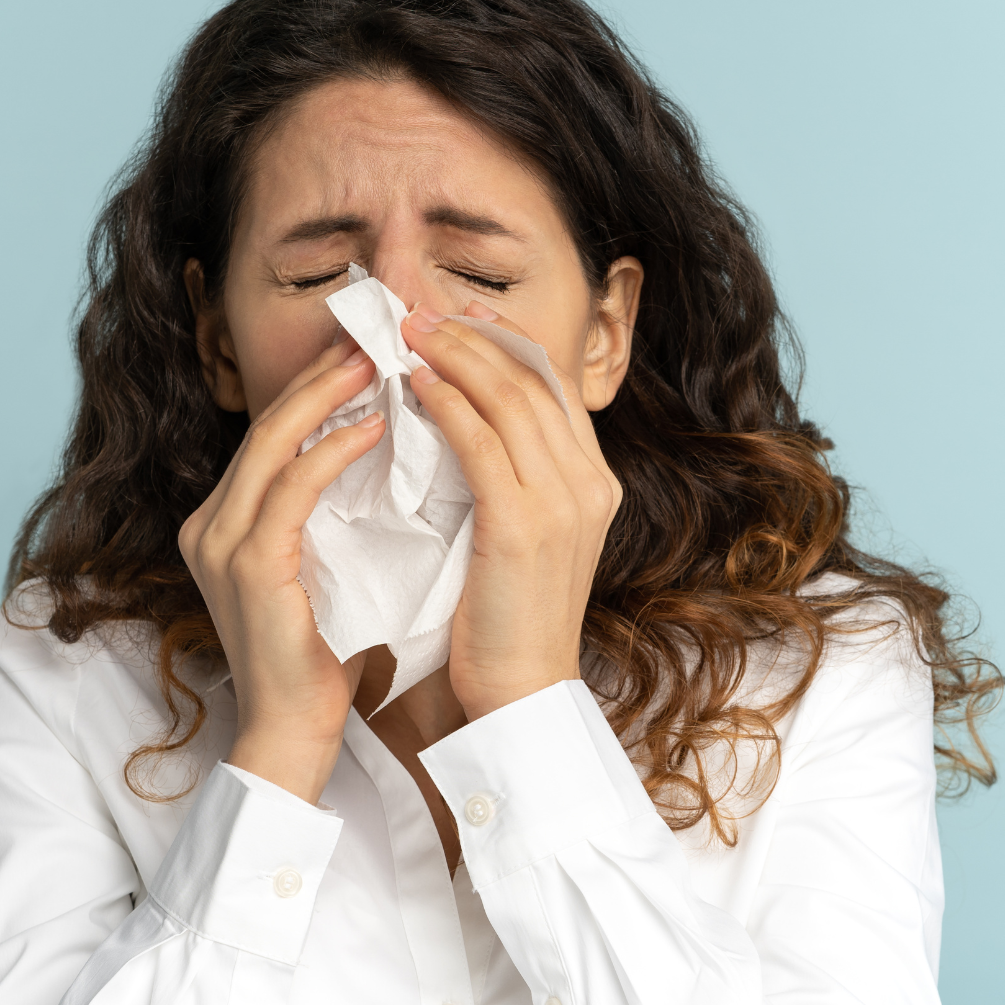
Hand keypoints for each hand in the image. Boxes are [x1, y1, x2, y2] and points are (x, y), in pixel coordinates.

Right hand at [177, 337, 385, 802]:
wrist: (292, 735)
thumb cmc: (322, 658)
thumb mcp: (324, 568)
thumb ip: (330, 515)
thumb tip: (379, 454)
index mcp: (224, 523)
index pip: (273, 436)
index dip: (317, 387)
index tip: (367, 350)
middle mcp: (210, 524)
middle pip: (268, 425)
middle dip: (323, 374)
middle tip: (376, 333)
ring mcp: (220, 543)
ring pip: (274, 444)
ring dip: (329, 396)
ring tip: (380, 360)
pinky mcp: (246, 567)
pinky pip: (292, 490)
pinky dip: (333, 452)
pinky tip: (376, 424)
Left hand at [400, 303, 622, 721]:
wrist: (521, 695)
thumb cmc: (507, 622)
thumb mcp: (524, 538)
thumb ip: (511, 479)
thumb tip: (464, 422)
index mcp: (595, 483)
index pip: (553, 387)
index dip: (506, 340)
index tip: (462, 312)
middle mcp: (590, 483)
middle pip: (534, 378)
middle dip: (473, 333)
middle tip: (420, 310)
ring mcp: (564, 502)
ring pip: (510, 398)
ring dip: (455, 355)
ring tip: (409, 333)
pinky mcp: (525, 524)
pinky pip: (482, 443)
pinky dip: (448, 404)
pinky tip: (416, 385)